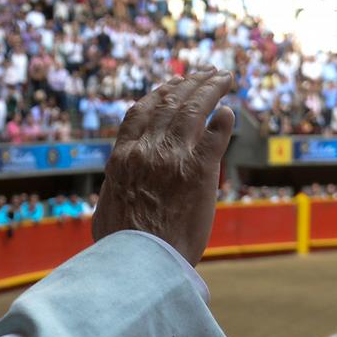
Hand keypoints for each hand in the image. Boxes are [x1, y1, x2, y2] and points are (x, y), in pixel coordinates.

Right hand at [92, 69, 235, 265]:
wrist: (142, 264)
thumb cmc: (122, 247)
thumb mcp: (107, 207)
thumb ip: (117, 185)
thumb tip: (118, 183)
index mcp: (122, 157)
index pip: (139, 112)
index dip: (158, 94)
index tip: (171, 85)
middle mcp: (146, 150)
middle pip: (169, 102)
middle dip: (189, 82)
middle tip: (204, 73)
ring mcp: (173, 157)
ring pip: (194, 108)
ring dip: (210, 89)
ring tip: (223, 77)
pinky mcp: (200, 171)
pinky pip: (216, 134)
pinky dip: (223, 119)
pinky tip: (229, 112)